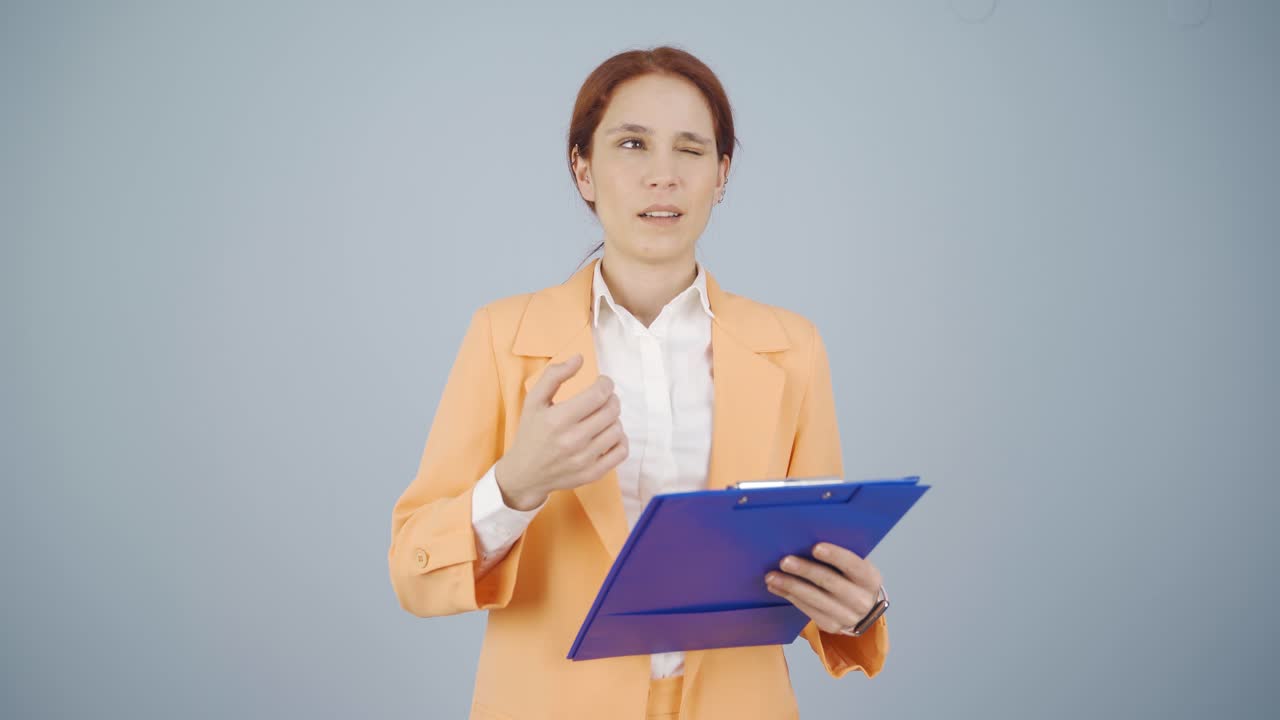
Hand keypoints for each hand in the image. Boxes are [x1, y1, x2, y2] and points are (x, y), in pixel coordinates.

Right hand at [494, 354, 628, 509]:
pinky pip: (621, 452)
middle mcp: (573, 440)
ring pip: (618, 429)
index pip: (599, 395)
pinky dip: (620, 440)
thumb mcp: (534, 401)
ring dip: (613, 419)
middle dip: (611, 398)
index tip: (602, 382)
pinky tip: (607, 435)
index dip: (606, 383)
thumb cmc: (531, 433)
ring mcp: (584, 460)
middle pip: (611, 410)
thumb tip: (579, 358)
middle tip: (602, 398)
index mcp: (557, 419)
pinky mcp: (593, 474)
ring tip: (601, 417)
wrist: (525, 474)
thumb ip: (554, 375)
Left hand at [764, 542, 884, 634]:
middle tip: (784, 561)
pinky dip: (789, 596)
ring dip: (790, 586)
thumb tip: (808, 536)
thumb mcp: (854, 564)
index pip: (854, 565)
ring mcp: (847, 617)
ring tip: (771, 576)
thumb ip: (840, 553)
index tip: (815, 547)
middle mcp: (861, 600)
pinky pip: (807, 610)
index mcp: (870, 578)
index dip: (835, 556)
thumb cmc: (852, 576)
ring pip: (815, 599)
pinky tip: (776, 587)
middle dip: (805, 571)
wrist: (861, 607)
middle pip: (830, 583)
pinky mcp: (831, 626)